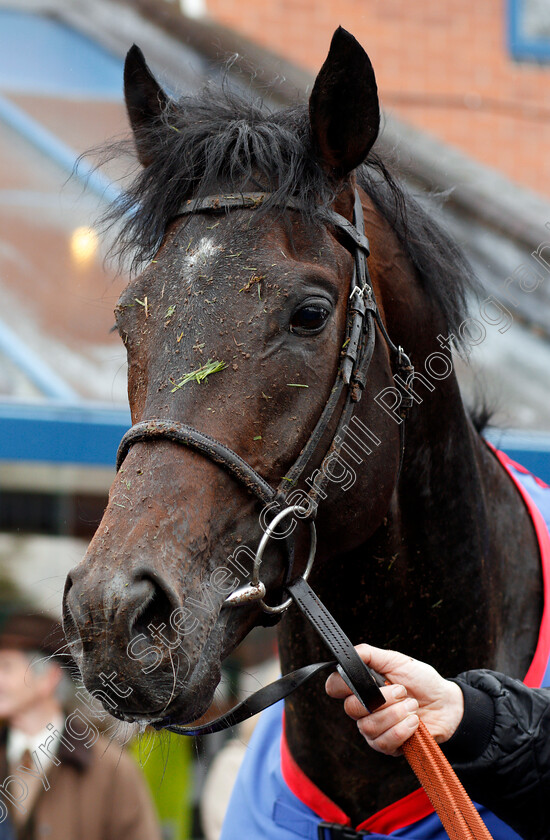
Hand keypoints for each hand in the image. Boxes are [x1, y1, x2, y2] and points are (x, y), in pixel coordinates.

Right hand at [325, 644, 463, 755]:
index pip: (334, 687)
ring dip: (396, 714)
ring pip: (368, 726)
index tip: (364, 680)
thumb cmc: (422, 681)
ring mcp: (374, 729)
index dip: (342, 684)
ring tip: (412, 706)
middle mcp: (363, 709)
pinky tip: (414, 722)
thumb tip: (350, 652)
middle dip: (382, 699)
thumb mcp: (397, 661)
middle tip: (402, 692)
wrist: (446, 704)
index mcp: (361, 687)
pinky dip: (402, 730)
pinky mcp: (388, 747)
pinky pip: (383, 742)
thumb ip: (370, 654)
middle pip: (351, 709)